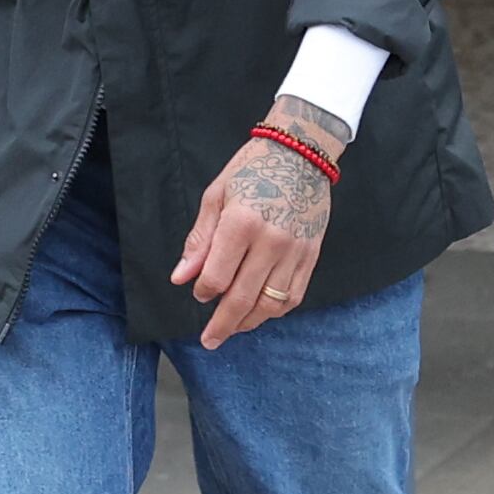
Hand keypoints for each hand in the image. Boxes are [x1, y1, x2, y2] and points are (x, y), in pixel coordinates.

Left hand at [177, 96, 340, 349]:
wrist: (301, 152)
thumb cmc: (252, 169)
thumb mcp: (215, 196)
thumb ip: (199, 240)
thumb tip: (181, 277)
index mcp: (241, 224)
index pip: (217, 276)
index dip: (203, 292)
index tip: (197, 294)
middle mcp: (271, 242)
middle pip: (243, 297)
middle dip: (222, 324)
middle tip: (208, 340)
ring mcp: (295, 251)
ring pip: (271, 303)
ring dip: (249, 322)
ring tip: (233, 330)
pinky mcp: (312, 255)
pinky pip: (294, 295)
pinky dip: (276, 310)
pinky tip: (261, 314)